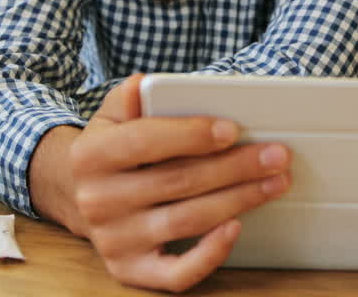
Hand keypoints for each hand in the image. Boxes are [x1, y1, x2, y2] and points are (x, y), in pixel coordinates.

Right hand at [29, 75, 290, 291]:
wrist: (81, 197)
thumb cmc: (111, 150)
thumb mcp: (111, 117)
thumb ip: (128, 99)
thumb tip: (143, 83)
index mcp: (90, 156)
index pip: (144, 142)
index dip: (191, 135)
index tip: (232, 130)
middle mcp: (97, 201)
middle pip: (177, 181)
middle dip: (234, 167)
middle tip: (276, 156)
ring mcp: (114, 240)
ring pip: (187, 220)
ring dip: (239, 200)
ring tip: (274, 182)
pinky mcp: (130, 270)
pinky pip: (176, 274)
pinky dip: (210, 254)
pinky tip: (236, 227)